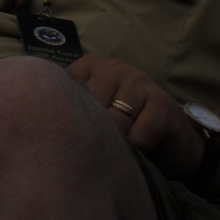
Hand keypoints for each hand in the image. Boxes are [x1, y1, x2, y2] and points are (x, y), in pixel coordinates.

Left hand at [67, 54, 203, 179]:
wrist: (174, 144)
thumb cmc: (126, 131)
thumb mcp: (96, 117)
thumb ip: (74, 112)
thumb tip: (44, 122)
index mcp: (91, 67)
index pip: (67, 90)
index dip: (68, 119)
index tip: (68, 136)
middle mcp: (113, 68)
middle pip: (90, 108)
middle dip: (93, 136)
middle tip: (100, 151)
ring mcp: (139, 80)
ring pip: (114, 121)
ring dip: (118, 145)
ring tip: (122, 152)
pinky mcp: (161, 102)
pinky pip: (139, 134)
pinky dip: (138, 150)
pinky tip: (142, 152)